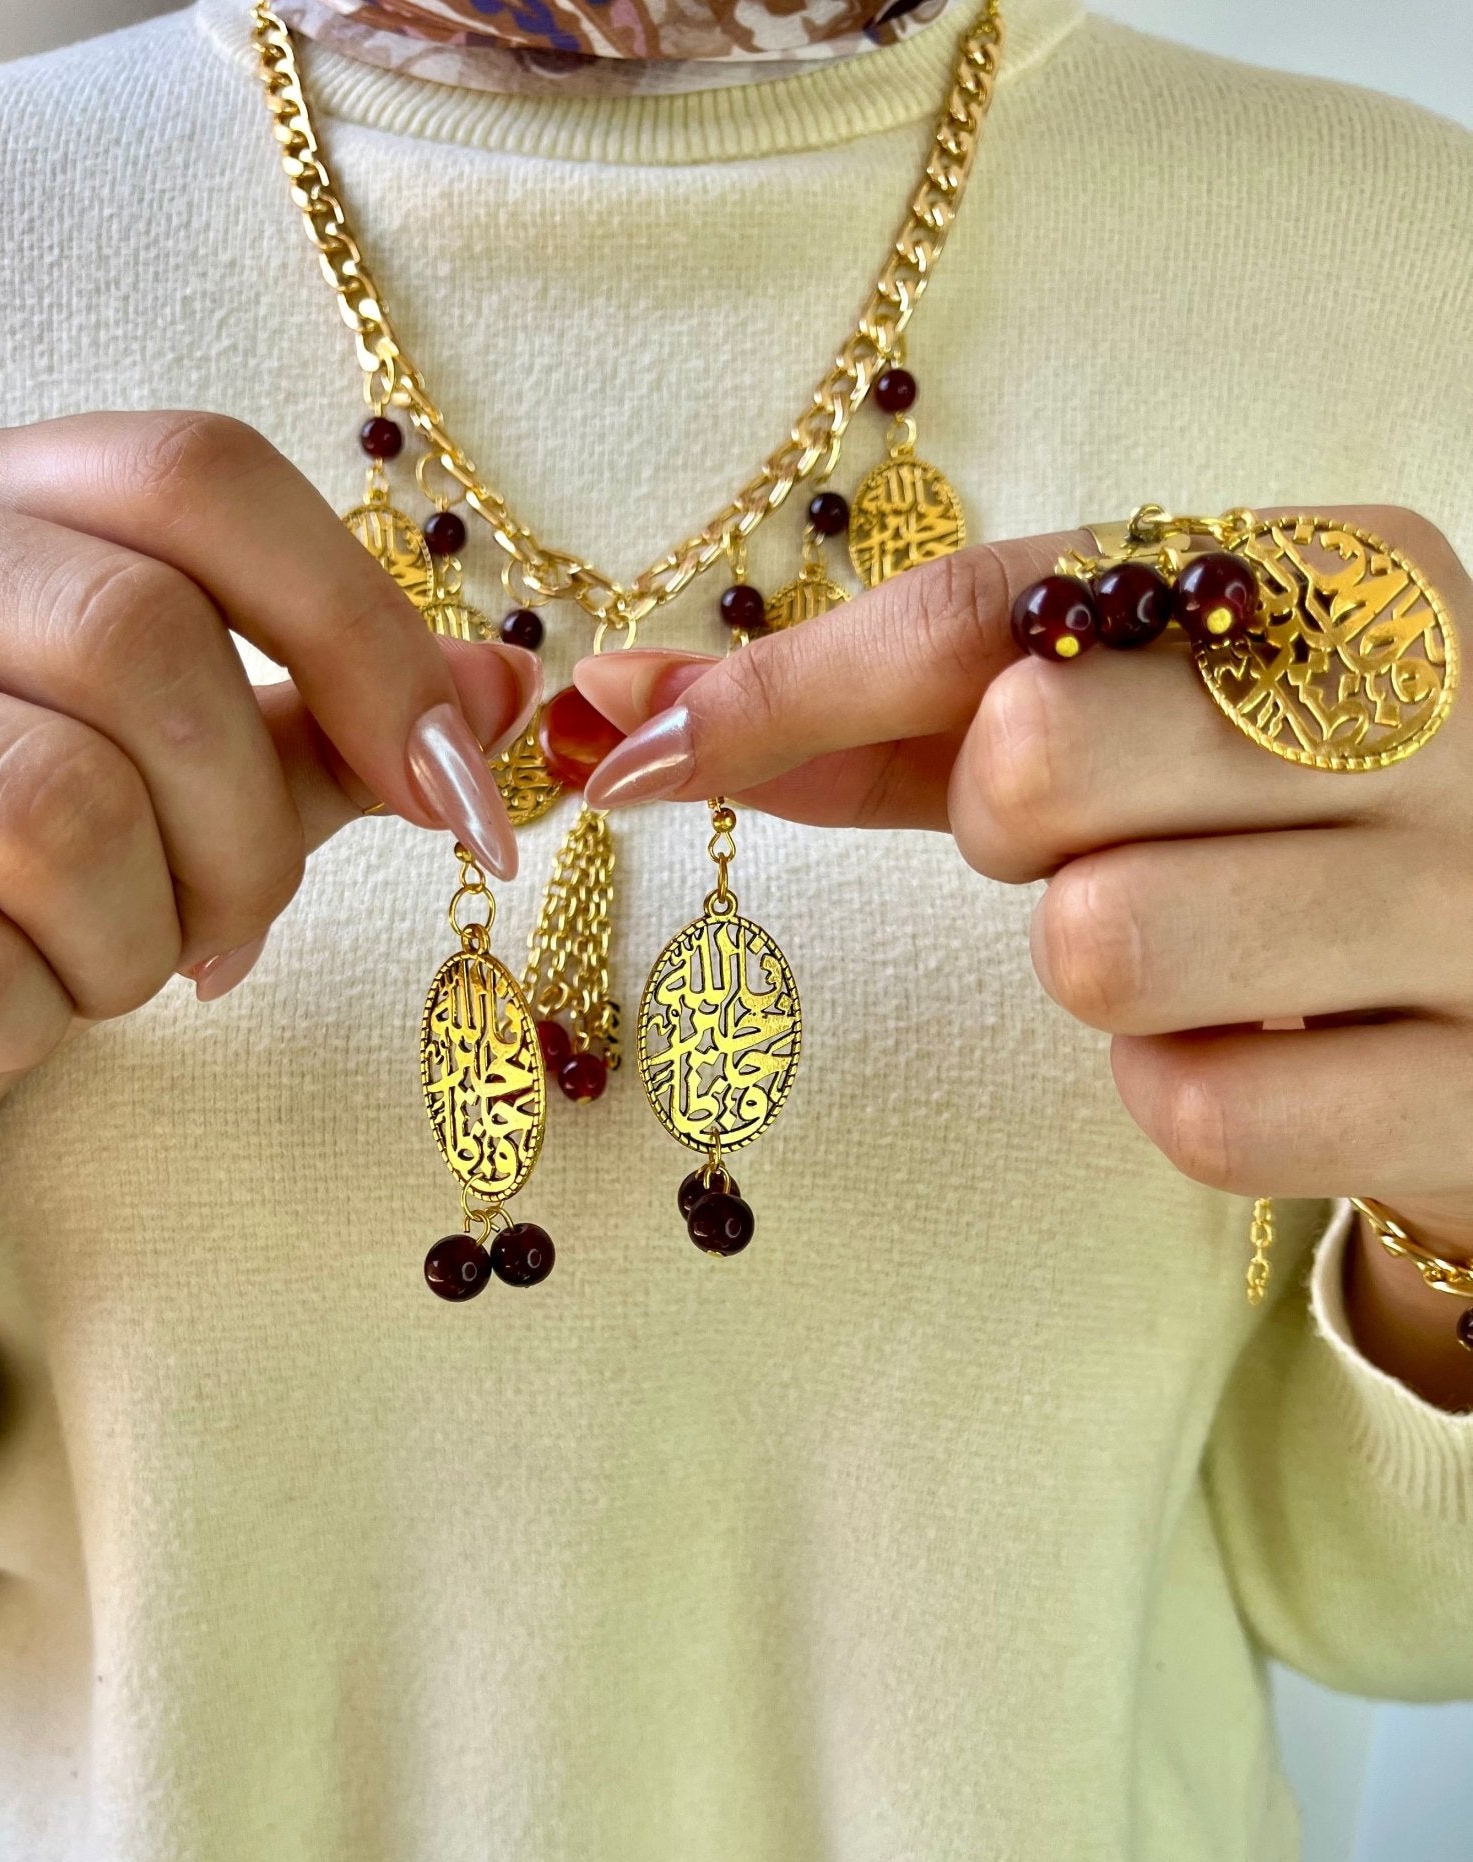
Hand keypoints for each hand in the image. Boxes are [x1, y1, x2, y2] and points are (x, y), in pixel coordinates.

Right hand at [0, 410, 538, 1159]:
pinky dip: (38, 1018)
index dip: (360, 631)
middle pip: (141, 636)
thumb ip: (322, 724)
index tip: (452, 787)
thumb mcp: (174, 770)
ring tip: (109, 963)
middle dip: (247, 832)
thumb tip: (505, 690)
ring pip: (63, 804)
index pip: (198, 477)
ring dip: (139, 938)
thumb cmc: (27, 872)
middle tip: (238, 934)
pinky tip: (18, 1008)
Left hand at [575, 506, 1472, 1385]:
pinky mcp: (1467, 1096)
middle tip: (1085, 842)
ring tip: (1196, 943)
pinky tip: (1259, 1048)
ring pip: (1101, 947)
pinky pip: (1192, 1112)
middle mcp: (1429, 721)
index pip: (997, 605)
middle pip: (1031, 756)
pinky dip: (1176, 1092)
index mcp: (1347, 585)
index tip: (633, 739)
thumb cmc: (1297, 837)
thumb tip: (642, 713)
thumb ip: (915, 719)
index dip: (788, 683)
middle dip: (997, 824)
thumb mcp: (1149, 732)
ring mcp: (1466, 911)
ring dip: (1094, 964)